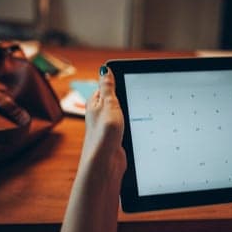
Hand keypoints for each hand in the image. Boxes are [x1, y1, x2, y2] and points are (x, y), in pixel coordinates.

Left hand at [80, 65, 125, 180]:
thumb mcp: (109, 104)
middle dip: (127, 100)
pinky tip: (136, 129)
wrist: (106, 162)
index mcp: (94, 103)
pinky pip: (126, 128)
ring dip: (130, 115)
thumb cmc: (103, 134)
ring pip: (123, 115)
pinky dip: (131, 127)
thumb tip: (105, 69)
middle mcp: (99, 115)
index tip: (131, 80)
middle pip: (116, 101)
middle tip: (136, 98)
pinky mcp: (116, 139)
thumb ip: (108, 87)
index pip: (106, 87)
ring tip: (135, 116)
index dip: (118, 83)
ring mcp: (108, 128)